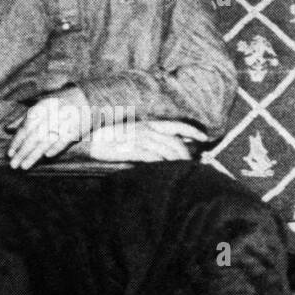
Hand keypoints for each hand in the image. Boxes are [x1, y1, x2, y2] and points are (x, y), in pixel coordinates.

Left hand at [5, 87, 92, 169]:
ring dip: (35, 154)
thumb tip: (7, 128)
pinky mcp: (76, 129)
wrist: (88, 99)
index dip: (17, 141)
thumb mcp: (41, 105)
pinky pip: (65, 139)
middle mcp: (51, 114)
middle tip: (13, 164)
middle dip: (22, 151)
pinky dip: (56, 147)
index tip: (9, 153)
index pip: (26, 127)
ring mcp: (64, 122)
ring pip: (46, 141)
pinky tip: (47, 156)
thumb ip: (25, 118)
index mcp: (42, 108)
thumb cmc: (61, 104)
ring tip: (25, 165)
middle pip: (34, 136)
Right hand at [85, 119, 206, 162]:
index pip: (175, 125)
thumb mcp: (133, 133)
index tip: (205, 137)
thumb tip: (168, 146)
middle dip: (186, 154)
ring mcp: (140, 139)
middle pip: (175, 142)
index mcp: (148, 123)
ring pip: (167, 151)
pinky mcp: (132, 150)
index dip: (191, 131)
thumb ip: (150, 138)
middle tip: (193, 164)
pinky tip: (167, 170)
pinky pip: (153, 158)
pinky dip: (162, 164)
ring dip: (177, 162)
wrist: (90, 139)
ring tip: (183, 170)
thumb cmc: (111, 138)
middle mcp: (147, 129)